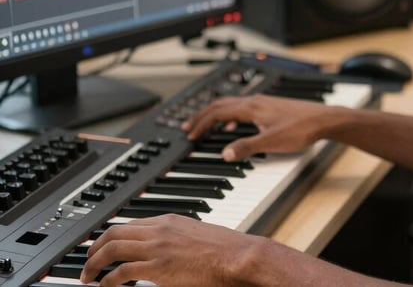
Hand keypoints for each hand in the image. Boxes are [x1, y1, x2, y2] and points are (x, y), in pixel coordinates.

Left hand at [80, 214, 259, 286]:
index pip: (129, 224)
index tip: (101, 248)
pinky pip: (122, 271)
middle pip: (114, 232)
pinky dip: (108, 281)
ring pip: (112, 249)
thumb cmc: (226, 249)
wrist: (238, 256)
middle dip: (94, 249)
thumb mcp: (198, 236)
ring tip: (87, 277)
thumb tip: (169, 250)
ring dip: (94, 264)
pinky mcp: (158, 267)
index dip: (110, 237)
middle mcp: (159, 230)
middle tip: (87, 263)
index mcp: (169, 220)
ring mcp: (158, 247)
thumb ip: (179, 239)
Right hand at [182, 94, 333, 160]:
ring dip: (216, 115)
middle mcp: (255, 101)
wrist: (324, 119)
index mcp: (251, 107)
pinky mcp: (271, 107)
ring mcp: (263, 103)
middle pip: (221, 105)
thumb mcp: (271, 142)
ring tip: (206, 127)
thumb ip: (246, 148)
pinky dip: (231, 116)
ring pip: (232, 106)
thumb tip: (224, 154)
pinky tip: (234, 126)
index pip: (217, 112)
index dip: (201, 123)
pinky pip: (243, 109)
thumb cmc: (301, 128)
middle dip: (202, 116)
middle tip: (188, 127)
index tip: (190, 134)